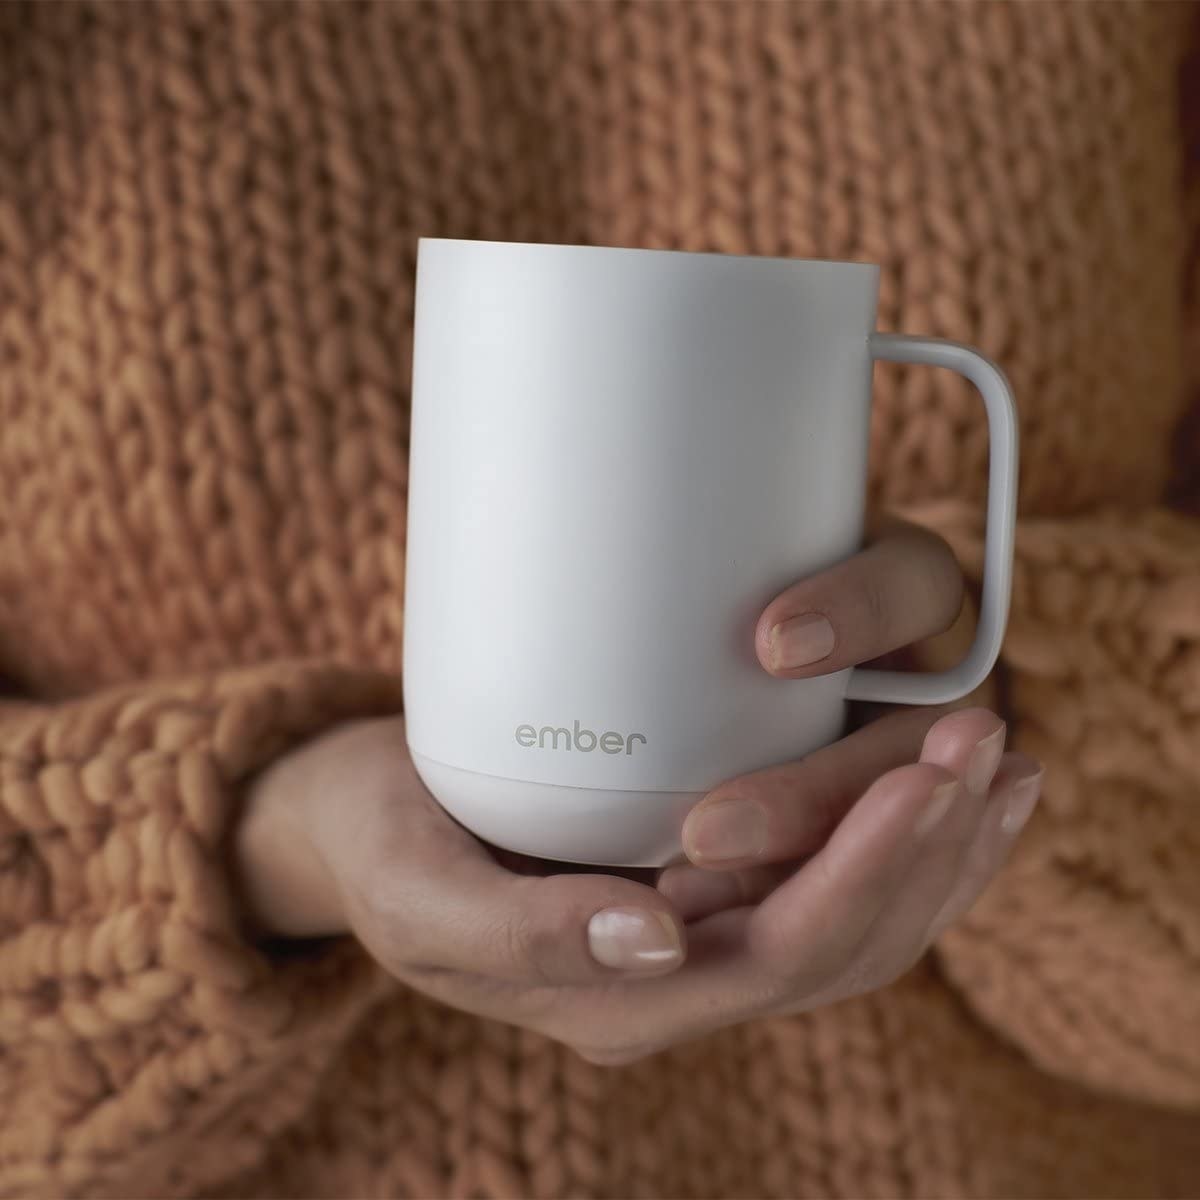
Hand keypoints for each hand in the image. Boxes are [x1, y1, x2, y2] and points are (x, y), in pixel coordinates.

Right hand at [233, 517, 1041, 1067]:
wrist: (366, 825)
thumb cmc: (384, 848)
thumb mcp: (420, 891)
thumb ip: (523, 933)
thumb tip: (654, 939)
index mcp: (613, 1004)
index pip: (776, 959)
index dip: (858, 877)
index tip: (917, 777)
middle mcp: (676, 984)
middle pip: (842, 946)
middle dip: (923, 849)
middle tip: (980, 740)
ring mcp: (699, 938)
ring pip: (857, 923)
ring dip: (934, 843)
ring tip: (996, 755)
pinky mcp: (707, 885)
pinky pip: (830, 882)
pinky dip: (902, 837)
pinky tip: (946, 781)